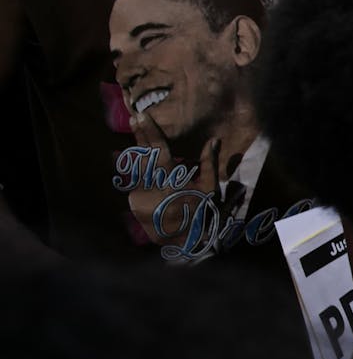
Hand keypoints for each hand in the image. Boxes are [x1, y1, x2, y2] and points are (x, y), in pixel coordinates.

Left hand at [126, 112, 219, 243]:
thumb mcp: (209, 189)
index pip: (158, 148)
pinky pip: (135, 182)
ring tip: (134, 138)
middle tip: (134, 119)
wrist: (184, 242)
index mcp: (170, 178)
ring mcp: (140, 194)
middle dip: (139, 135)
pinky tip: (136, 164)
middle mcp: (151, 184)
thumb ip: (208, 163)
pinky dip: (136, 172)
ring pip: (135, 167)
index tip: (143, 116)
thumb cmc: (201, 213)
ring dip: (135, 152)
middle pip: (142, 154)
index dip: (150, 131)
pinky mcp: (134, 203)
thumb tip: (213, 140)